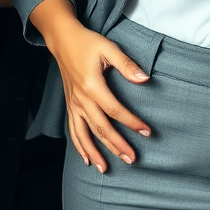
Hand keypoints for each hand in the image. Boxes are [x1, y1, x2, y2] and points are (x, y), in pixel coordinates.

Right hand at [30, 0, 151, 171]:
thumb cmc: (88, 43)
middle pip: (100, 128)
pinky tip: (86, 160)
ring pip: (84, 134)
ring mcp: (73, 104)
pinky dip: (79, 146)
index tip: (147, 132)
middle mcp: (81, 99)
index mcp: (92, 86)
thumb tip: (145, 79)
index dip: (131, 122)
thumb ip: (127, 65)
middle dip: (116, 145)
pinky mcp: (70, 106)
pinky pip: (73, 130)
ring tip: (106, 169)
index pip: (115, 110)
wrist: (63, 40)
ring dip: (95, 152)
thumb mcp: (109, 49)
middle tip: (132, 159)